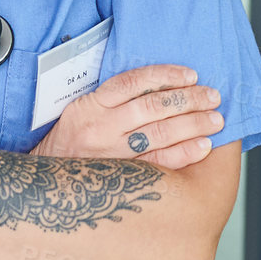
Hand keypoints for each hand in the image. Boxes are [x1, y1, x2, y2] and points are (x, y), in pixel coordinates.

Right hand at [32, 64, 222, 169]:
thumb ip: (110, 101)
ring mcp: (111, 153)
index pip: (132, 82)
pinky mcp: (120, 175)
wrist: (45, 184)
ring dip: (193, 124)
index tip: (190, 75)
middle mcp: (99, 127)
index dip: (165, 76)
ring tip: (215, 119)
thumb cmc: (68, 146)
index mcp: (89, 105)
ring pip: (160, 133)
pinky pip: (159, 161)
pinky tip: (202, 146)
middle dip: (189, 100)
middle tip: (212, 97)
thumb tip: (158, 88)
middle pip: (152, 107)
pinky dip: (184, 152)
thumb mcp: (79, 113)